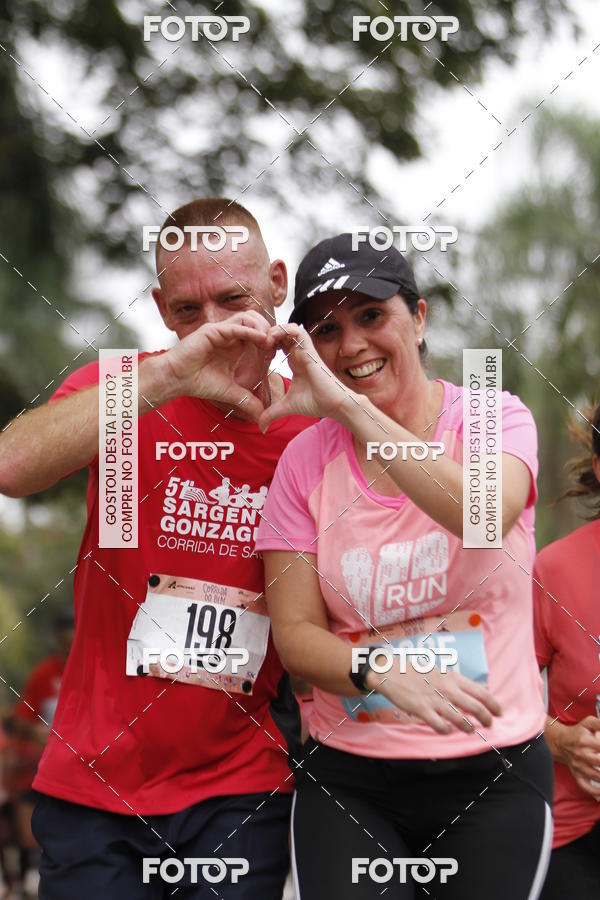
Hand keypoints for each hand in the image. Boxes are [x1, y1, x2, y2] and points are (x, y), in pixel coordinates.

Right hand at [160, 311, 274, 420]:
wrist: (175, 380)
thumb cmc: (198, 383)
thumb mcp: (230, 393)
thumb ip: (247, 401)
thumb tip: (262, 416)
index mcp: (234, 345)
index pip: (257, 334)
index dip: (270, 341)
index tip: (279, 352)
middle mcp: (228, 334)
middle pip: (255, 321)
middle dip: (269, 331)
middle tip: (277, 345)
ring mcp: (220, 330)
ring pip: (247, 319)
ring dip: (262, 328)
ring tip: (270, 342)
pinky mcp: (212, 331)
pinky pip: (235, 327)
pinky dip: (250, 332)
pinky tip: (261, 340)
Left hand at [258, 323, 357, 430]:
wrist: (334, 404)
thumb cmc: (315, 402)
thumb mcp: (287, 407)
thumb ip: (272, 414)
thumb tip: (261, 427)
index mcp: (294, 362)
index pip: (278, 343)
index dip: (265, 343)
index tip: (254, 352)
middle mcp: (299, 353)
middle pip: (282, 332)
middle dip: (267, 333)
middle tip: (256, 343)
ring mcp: (304, 350)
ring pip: (288, 328)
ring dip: (275, 330)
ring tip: (264, 340)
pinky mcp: (309, 350)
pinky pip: (297, 330)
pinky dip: (284, 330)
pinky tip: (273, 340)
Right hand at [367, 664, 501, 734]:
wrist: (392, 673)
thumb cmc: (418, 674)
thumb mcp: (441, 673)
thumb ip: (457, 684)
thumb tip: (475, 695)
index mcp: (453, 678)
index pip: (482, 692)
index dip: (494, 705)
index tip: (499, 713)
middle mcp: (448, 689)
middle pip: (476, 708)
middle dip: (486, 719)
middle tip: (488, 724)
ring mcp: (436, 700)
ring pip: (461, 720)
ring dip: (469, 728)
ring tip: (469, 729)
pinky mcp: (423, 710)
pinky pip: (441, 726)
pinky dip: (447, 731)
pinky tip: (447, 729)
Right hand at [551, 716, 599, 797]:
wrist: (561, 742)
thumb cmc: (578, 732)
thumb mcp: (588, 722)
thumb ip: (599, 723)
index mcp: (584, 741)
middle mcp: (581, 754)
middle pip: (599, 762)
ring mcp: (578, 766)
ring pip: (596, 776)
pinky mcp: (577, 774)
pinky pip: (585, 786)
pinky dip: (595, 792)